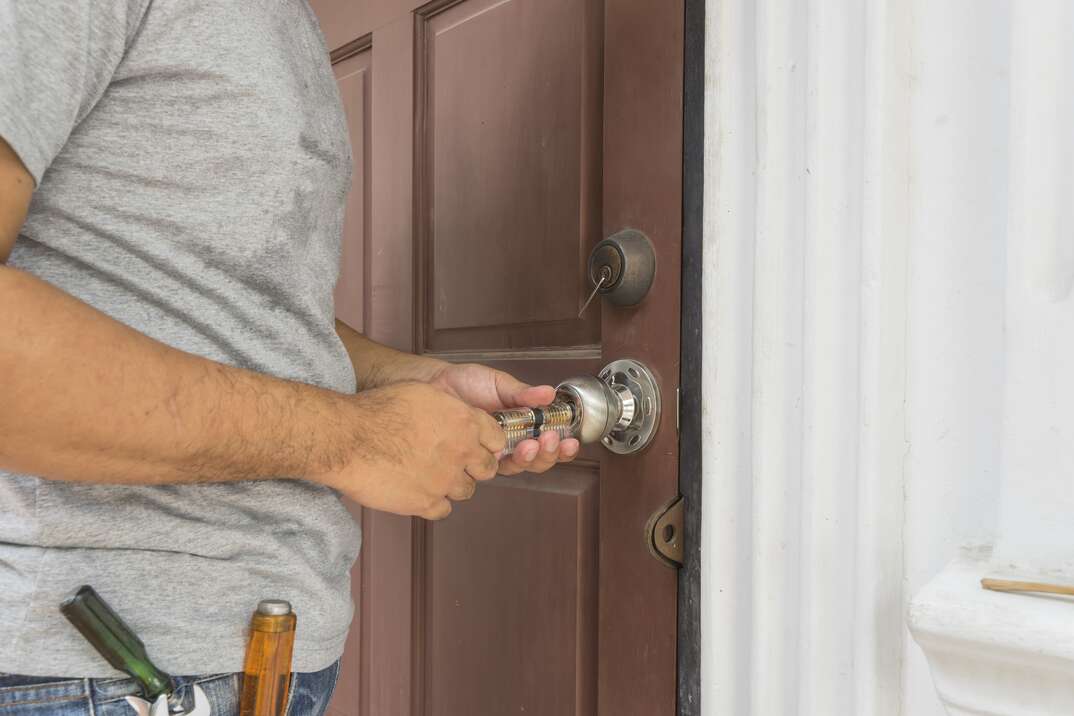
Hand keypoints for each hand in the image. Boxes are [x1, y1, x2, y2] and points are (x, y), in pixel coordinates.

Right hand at [315, 382, 504, 519]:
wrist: (350, 438)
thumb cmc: (378, 410)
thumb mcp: (422, 394)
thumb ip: (448, 408)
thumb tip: (456, 416)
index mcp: (465, 421)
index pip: (496, 438)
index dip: (485, 443)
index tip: (476, 445)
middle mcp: (461, 451)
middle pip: (486, 468)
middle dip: (473, 466)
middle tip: (454, 463)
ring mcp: (446, 480)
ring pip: (466, 490)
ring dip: (452, 484)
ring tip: (430, 476)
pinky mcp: (426, 502)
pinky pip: (443, 510)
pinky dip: (433, 503)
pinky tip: (418, 491)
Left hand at [428, 363, 580, 475]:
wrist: (436, 384)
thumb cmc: (467, 384)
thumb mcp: (501, 384)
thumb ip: (524, 393)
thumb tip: (549, 393)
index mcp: (523, 425)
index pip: (548, 443)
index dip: (562, 447)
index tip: (570, 440)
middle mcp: (510, 442)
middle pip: (537, 461)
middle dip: (547, 454)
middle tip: (547, 440)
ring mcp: (492, 451)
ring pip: (517, 467)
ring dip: (528, 458)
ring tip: (529, 444)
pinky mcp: (473, 457)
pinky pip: (489, 467)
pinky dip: (500, 459)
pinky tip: (503, 449)